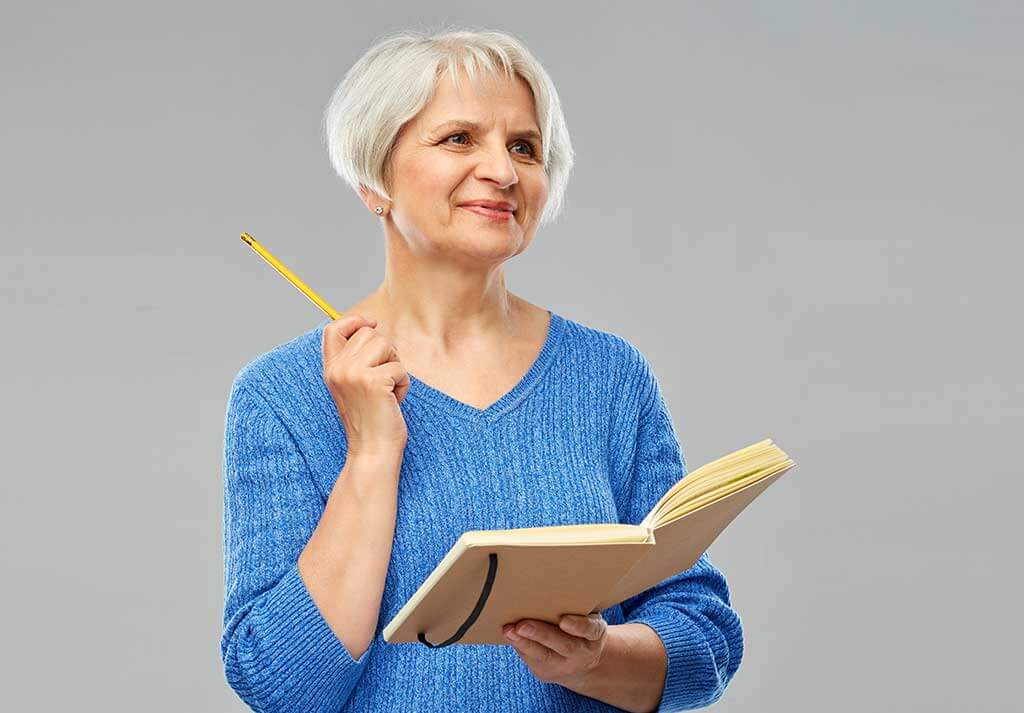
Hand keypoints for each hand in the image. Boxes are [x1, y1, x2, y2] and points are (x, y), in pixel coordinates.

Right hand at [322, 313, 409, 459]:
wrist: (372, 452)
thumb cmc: (371, 420)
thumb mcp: (355, 386)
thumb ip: (357, 360)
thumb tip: (373, 327)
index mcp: (331, 370)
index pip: (333, 330)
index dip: (354, 320)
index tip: (373, 323)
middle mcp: (338, 369)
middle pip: (369, 334)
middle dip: (386, 352)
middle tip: (385, 380)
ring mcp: (353, 374)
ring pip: (386, 345)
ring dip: (395, 366)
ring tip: (388, 391)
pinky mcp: (373, 382)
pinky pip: (399, 368)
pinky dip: (403, 384)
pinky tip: (393, 402)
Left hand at [503, 613, 608, 686]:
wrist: (583, 663)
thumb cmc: (580, 628)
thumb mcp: (587, 616)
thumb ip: (575, 605)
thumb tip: (548, 582)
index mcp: (595, 635)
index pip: (590, 630)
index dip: (578, 625)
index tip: (564, 620)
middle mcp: (581, 653)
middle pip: (563, 645)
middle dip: (541, 635)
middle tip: (522, 626)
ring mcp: (563, 666)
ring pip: (543, 656)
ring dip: (524, 643)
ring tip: (509, 631)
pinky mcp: (546, 674)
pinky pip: (531, 660)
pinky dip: (519, 645)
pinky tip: (509, 635)